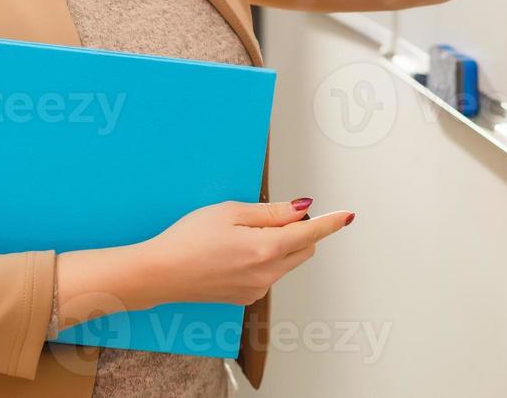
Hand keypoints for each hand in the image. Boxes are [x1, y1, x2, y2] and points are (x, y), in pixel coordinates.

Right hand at [133, 199, 352, 308]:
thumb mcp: (230, 212)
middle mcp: (266, 275)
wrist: (160, 273)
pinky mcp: (245, 297)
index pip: (310, 234)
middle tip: (272, 215)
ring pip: (286, 263)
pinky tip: (234, 252)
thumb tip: (302, 210)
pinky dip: (264, 260)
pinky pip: (268, 275)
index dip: (330, 222)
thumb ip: (271, 212)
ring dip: (280, 246)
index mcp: (265, 249)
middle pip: (303, 250)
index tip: (346, 216)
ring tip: (242, 234)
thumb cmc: (188, 239)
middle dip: (299, 231)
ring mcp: (256, 289)